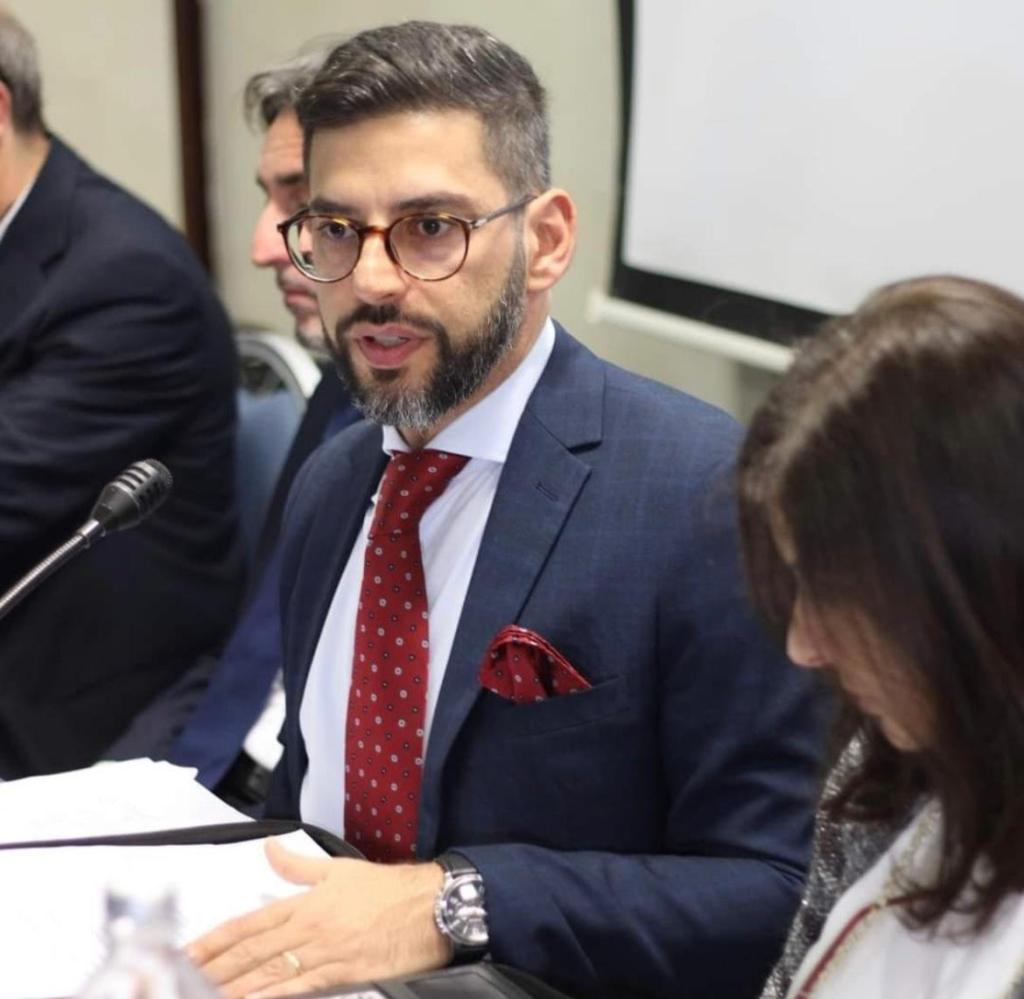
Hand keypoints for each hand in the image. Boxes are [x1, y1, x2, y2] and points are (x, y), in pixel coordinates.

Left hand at [186, 838, 449, 997]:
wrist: (425, 908)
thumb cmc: (386, 888)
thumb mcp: (338, 868)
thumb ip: (298, 865)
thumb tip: (270, 848)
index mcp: (305, 902)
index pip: (250, 923)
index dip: (217, 939)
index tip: (189, 952)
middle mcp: (308, 929)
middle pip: (251, 953)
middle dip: (214, 968)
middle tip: (180, 979)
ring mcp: (322, 955)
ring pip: (268, 974)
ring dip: (234, 986)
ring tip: (203, 994)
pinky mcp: (339, 976)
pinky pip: (297, 991)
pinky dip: (271, 998)